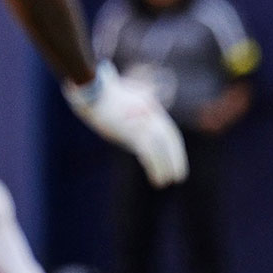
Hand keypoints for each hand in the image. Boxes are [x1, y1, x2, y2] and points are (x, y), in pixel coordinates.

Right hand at [64, 62, 187, 187]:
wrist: (93, 90)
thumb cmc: (105, 95)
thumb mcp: (127, 97)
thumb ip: (139, 106)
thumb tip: (142, 111)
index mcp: (151, 109)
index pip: (170, 133)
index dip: (176, 150)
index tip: (177, 163)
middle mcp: (150, 116)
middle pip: (169, 140)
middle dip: (176, 159)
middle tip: (178, 177)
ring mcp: (141, 122)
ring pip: (160, 148)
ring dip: (165, 167)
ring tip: (164, 182)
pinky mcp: (132, 131)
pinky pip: (148, 152)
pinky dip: (155, 167)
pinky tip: (156, 178)